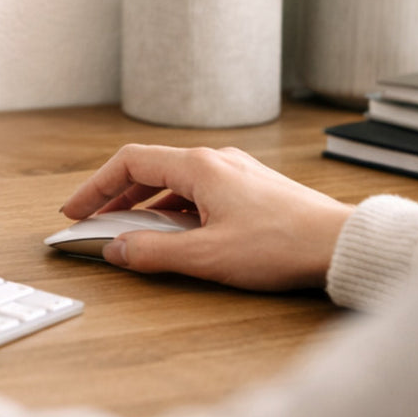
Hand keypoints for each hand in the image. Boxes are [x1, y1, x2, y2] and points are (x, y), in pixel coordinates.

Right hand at [59, 145, 352, 291]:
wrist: (342, 244)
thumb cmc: (282, 245)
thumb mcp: (207, 256)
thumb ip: (153, 253)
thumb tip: (115, 250)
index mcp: (198, 166)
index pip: (129, 162)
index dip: (95, 186)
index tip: (75, 209)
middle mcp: (214, 160)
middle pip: (148, 169)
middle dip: (115, 196)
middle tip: (92, 220)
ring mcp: (234, 172)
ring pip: (173, 181)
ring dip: (144, 204)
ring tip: (128, 230)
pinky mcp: (250, 190)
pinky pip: (197, 191)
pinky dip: (172, 209)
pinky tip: (174, 234)